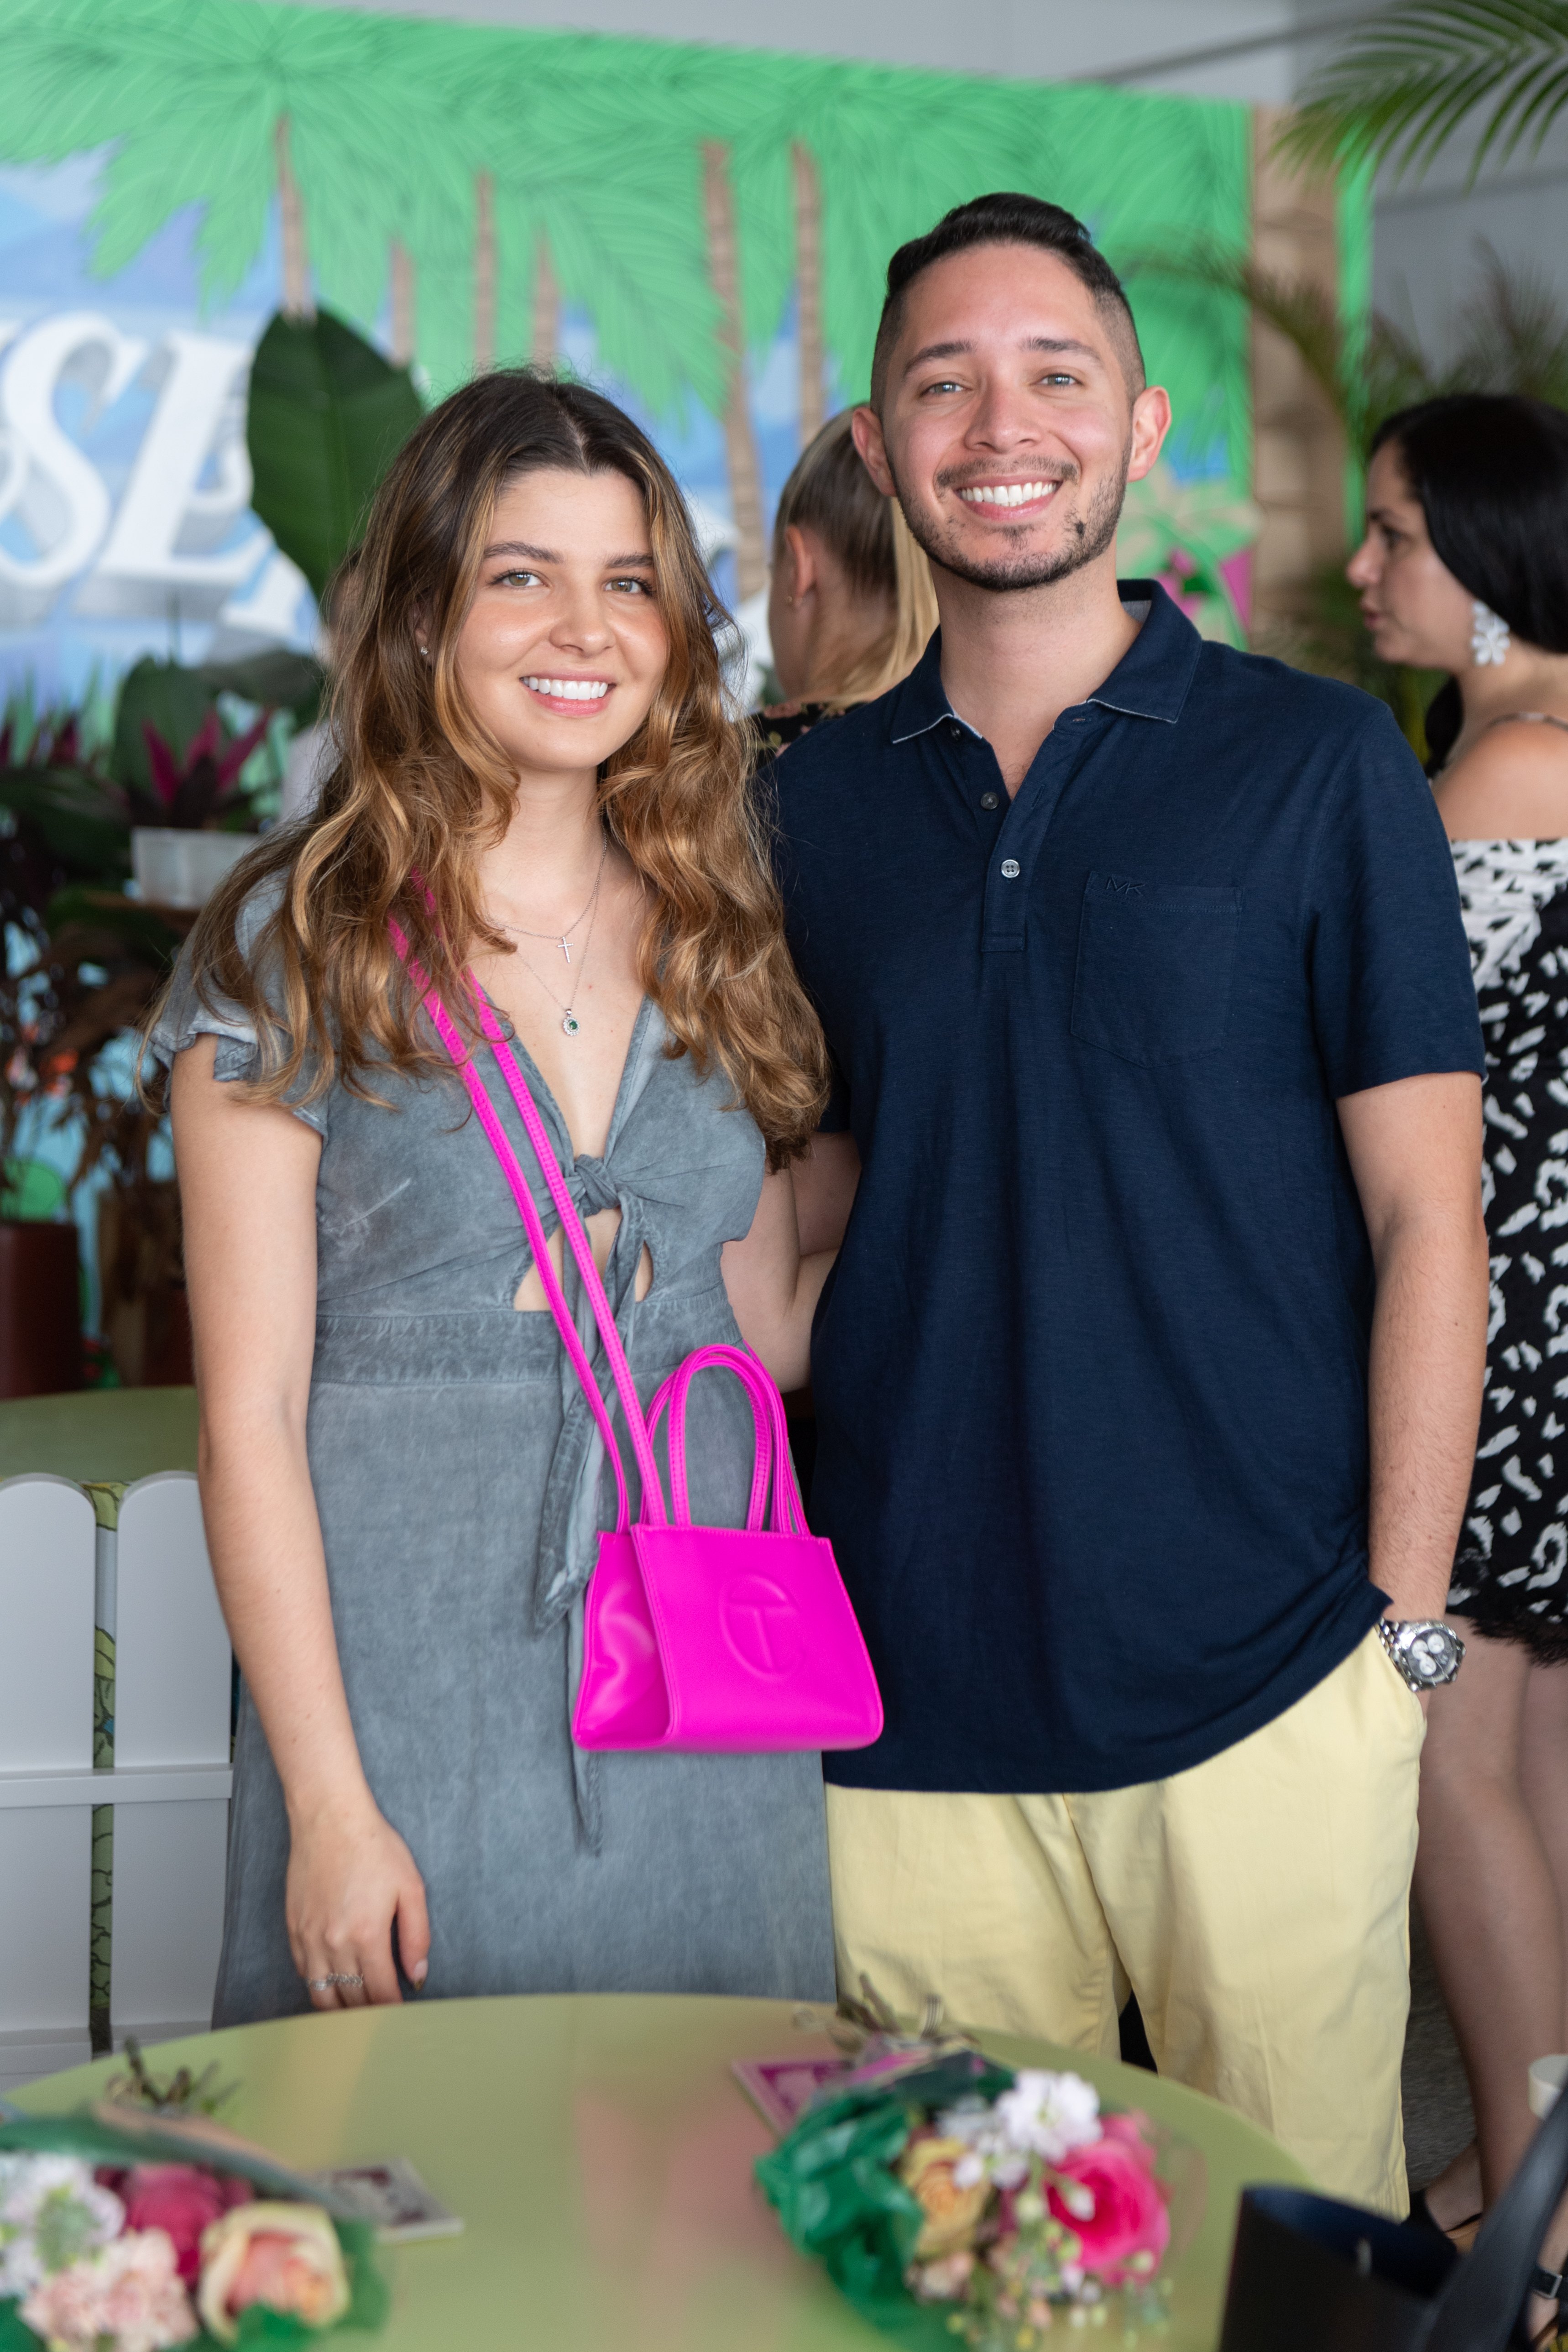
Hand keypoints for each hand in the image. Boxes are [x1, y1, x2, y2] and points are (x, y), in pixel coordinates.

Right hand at [285, 1792, 429, 2008]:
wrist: (330, 1819)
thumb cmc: (373, 1847)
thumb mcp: (410, 1887)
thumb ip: (416, 1936)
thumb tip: (417, 1975)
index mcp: (366, 1936)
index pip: (380, 1994)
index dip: (393, 2013)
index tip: (402, 2021)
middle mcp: (333, 1944)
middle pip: (351, 2002)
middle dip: (369, 2017)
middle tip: (383, 2024)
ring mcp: (308, 1939)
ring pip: (322, 1998)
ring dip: (341, 2012)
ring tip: (358, 2015)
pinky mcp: (293, 1931)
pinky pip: (304, 1975)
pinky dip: (319, 1989)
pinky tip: (334, 1989)